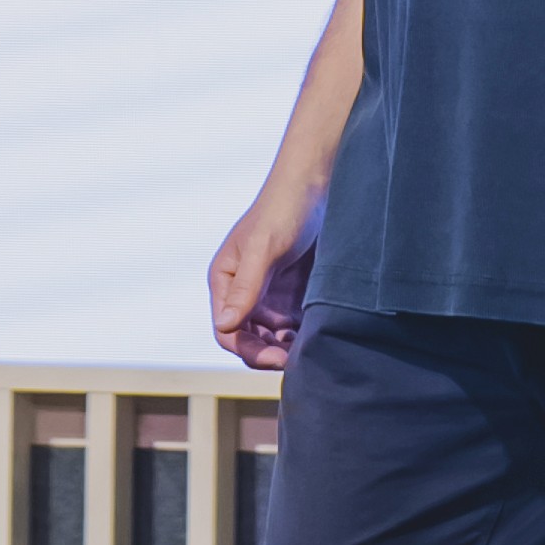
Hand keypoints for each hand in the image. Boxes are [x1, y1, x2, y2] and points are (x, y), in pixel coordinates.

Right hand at [209, 181, 322, 368]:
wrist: (317, 183)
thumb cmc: (284, 208)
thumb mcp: (264, 248)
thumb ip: (246, 287)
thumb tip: (225, 326)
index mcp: (225, 281)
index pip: (228, 332)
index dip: (250, 350)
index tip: (280, 358)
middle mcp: (243, 292)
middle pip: (249, 339)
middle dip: (270, 353)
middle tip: (298, 361)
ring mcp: (269, 294)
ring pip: (272, 336)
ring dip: (287, 348)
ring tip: (310, 351)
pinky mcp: (292, 293)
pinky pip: (293, 325)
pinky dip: (302, 335)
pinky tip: (318, 337)